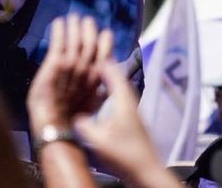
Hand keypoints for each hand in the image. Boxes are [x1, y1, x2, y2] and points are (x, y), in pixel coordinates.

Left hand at [27, 15, 111, 134]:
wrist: (56, 122)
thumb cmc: (71, 117)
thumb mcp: (92, 104)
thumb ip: (100, 92)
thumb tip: (108, 86)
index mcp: (97, 78)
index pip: (104, 55)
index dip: (106, 43)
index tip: (106, 33)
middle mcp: (86, 69)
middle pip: (90, 44)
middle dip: (89, 31)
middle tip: (87, 20)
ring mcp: (71, 65)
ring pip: (75, 41)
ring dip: (74, 27)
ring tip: (73, 17)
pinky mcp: (55, 63)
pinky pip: (58, 43)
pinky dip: (58, 31)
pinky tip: (57, 22)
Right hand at [73, 63, 164, 181]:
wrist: (146, 171)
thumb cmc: (125, 154)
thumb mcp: (99, 139)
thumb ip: (84, 125)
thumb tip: (75, 115)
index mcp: (123, 101)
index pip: (113, 73)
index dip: (102, 60)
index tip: (90, 50)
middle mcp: (129, 102)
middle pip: (117, 77)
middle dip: (104, 66)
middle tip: (91, 56)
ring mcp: (131, 110)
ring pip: (118, 87)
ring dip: (107, 78)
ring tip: (94, 71)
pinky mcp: (131, 119)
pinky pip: (118, 97)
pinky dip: (109, 90)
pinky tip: (102, 95)